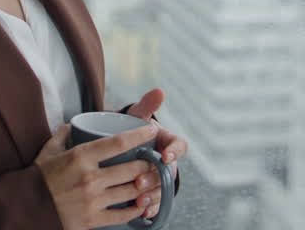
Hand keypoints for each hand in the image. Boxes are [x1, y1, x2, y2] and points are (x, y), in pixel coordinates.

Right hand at [35, 123, 159, 229]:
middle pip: (132, 168)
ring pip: (131, 191)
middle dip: (149, 163)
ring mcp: (93, 200)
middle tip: (156, 159)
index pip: (119, 143)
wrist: (24, 209)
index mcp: (80, 157)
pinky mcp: (92, 220)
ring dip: (146, 185)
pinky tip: (142, 203)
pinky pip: (123, 214)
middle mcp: (90, 177)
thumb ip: (62, 135)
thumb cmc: (36, 178)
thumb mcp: (48, 152)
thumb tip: (71, 125)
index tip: (151, 130)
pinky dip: (136, 209)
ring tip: (153, 180)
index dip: (140, 135)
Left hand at [123, 88, 188, 219]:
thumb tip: (158, 90)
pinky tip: (142, 214)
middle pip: (169, 171)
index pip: (180, 145)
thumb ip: (146, 105)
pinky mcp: (154, 192)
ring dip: (153, 196)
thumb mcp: (138, 117)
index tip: (165, 155)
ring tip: (139, 200)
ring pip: (163, 189)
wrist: (125, 148)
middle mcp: (168, 161)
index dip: (175, 151)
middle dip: (156, 177)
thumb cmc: (134, 131)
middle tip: (140, 181)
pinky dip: (151, 209)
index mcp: (169, 142)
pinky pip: (157, 203)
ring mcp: (162, 178)